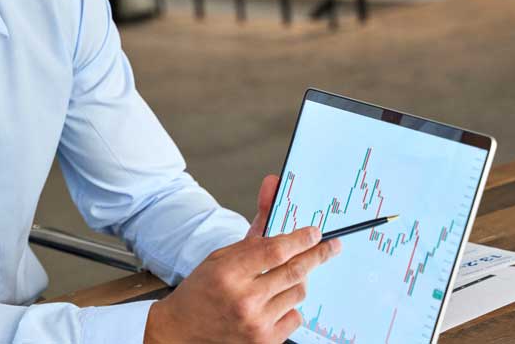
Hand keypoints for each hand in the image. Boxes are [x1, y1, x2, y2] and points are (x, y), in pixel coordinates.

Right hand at [143, 174, 342, 343]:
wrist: (182, 331)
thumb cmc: (201, 290)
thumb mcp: (221, 257)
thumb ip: (254, 230)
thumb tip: (272, 187)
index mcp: (227, 273)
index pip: (275, 251)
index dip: (300, 239)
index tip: (315, 233)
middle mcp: (243, 299)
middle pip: (295, 271)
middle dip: (318, 255)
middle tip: (332, 246)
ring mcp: (256, 323)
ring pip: (298, 293)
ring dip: (297, 281)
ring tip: (281, 279)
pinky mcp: (265, 341)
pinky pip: (295, 317)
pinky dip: (290, 306)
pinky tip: (274, 304)